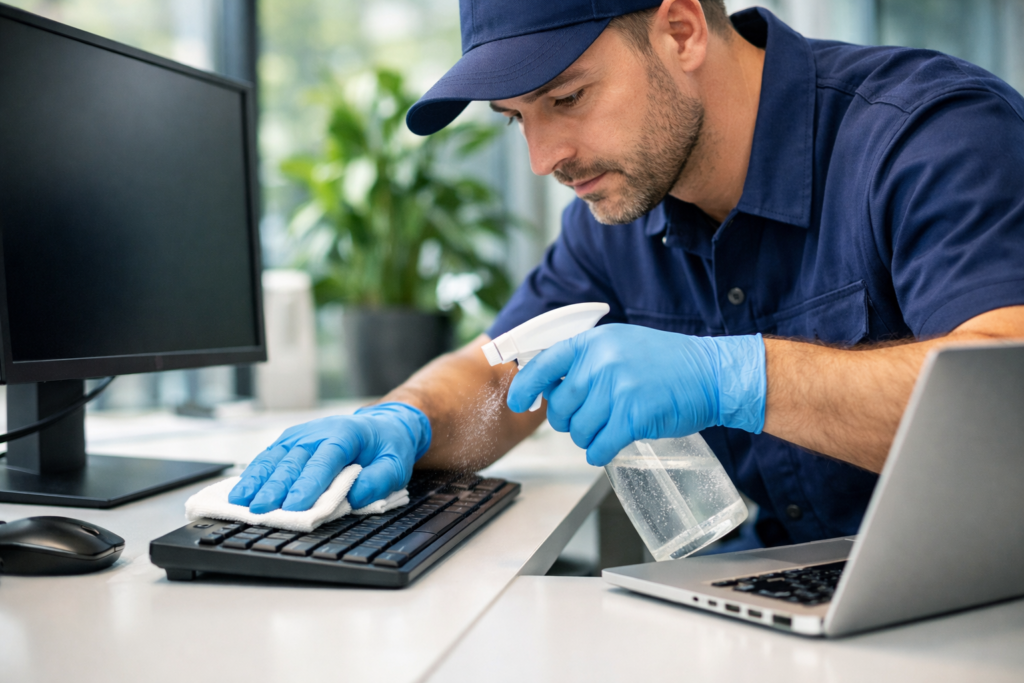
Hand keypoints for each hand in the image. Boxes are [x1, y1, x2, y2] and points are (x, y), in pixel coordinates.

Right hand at [228, 402, 431, 512]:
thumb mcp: (396, 465)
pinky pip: (269, 457)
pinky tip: (241, 490)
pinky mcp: (289, 442)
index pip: (324, 461)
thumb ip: (378, 481)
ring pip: (275, 458)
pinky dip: (254, 474)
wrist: (382, 426)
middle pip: (293, 461)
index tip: (294, 506)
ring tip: (240, 501)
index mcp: (346, 434)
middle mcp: (318, 432)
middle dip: (275, 488)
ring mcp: (300, 436)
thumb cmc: (387, 448)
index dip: (308, 485)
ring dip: (257, 481)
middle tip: (261, 510)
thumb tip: (352, 498)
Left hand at [506, 324, 764, 465]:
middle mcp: (601, 363)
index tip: (518, 403)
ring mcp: (617, 390)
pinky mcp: (633, 416)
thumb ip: (585, 361)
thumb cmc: (665, 363)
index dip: (525, 387)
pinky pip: (599, 447)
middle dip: (570, 421)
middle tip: (591, 418)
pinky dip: (600, 452)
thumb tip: (547, 386)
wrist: (710, 373)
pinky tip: (611, 446)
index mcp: (593, 343)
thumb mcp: (619, 345)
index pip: (544, 365)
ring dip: (589, 437)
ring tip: (609, 427)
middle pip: (561, 408)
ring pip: (579, 431)